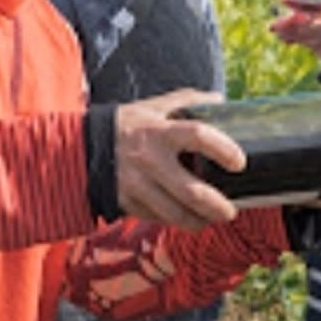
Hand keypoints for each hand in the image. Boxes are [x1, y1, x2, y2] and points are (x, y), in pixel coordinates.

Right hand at [114, 89, 244, 230]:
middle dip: (217, 206)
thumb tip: (220, 99)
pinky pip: (158, 218)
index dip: (224, 149)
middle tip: (231, 211)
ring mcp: (137, 185)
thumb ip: (186, 101)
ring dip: (199, 221)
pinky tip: (188, 219)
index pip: (199, 136)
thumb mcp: (153, 107)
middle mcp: (149, 160)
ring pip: (176, 214)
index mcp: (160, 131)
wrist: (81, 149)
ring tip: (213, 220)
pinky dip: (176, 222)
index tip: (240, 162)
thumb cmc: (126, 125)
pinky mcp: (128, 203)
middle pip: (192, 191)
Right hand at [268, 5, 320, 63]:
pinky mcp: (314, 43)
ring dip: (287, 31)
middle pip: (299, 18)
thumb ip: (307, 26)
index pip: (306, 4)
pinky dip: (291, 38)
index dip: (294, 2)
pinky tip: (284, 40)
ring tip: (277, 34)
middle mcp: (320, 19)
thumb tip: (291, 24)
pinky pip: (299, 38)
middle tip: (273, 26)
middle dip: (286, 21)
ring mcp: (316, 31)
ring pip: (298, 29)